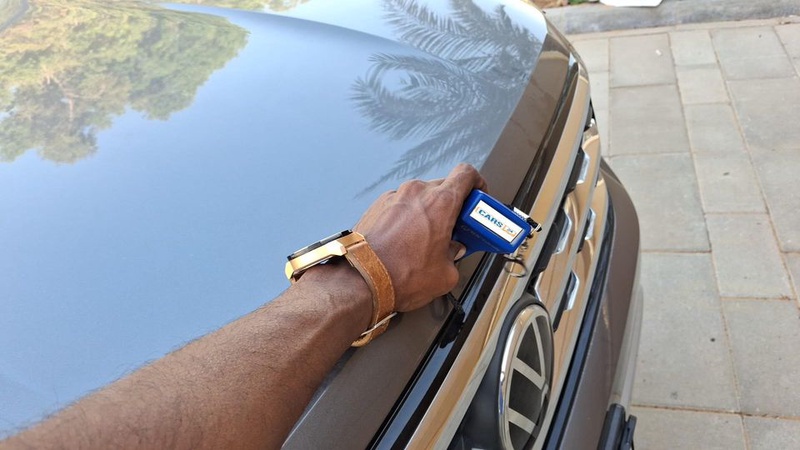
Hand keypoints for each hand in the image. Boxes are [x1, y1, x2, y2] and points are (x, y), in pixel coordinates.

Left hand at [354, 164, 487, 311]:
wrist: (361, 279)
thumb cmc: (400, 275)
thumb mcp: (445, 274)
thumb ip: (455, 256)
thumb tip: (453, 252)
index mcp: (440, 202)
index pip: (466, 174)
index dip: (477, 184)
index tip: (478, 199)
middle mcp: (416, 192)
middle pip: (444, 187)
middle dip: (453, 205)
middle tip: (456, 226)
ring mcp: (394, 197)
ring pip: (420, 197)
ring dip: (429, 212)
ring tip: (428, 238)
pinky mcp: (377, 206)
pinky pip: (400, 206)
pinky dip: (408, 218)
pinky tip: (406, 241)